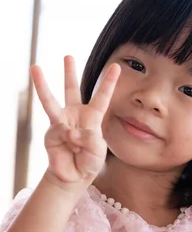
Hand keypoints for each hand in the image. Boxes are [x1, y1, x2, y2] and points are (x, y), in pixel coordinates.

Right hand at [31, 56, 120, 186]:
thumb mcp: (97, 150)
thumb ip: (89, 138)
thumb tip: (70, 131)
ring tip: (35, 67)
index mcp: (92, 118)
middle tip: (68, 56)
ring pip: (51, 101)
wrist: (73, 176)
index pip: (102, 97)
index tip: (116, 66)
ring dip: (42, 85)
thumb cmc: (89, 161)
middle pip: (72, 90)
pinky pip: (61, 131)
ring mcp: (61, 122)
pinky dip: (69, 140)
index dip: (109, 82)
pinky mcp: (51, 133)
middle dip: (69, 73)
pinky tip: (72, 148)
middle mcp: (75, 116)